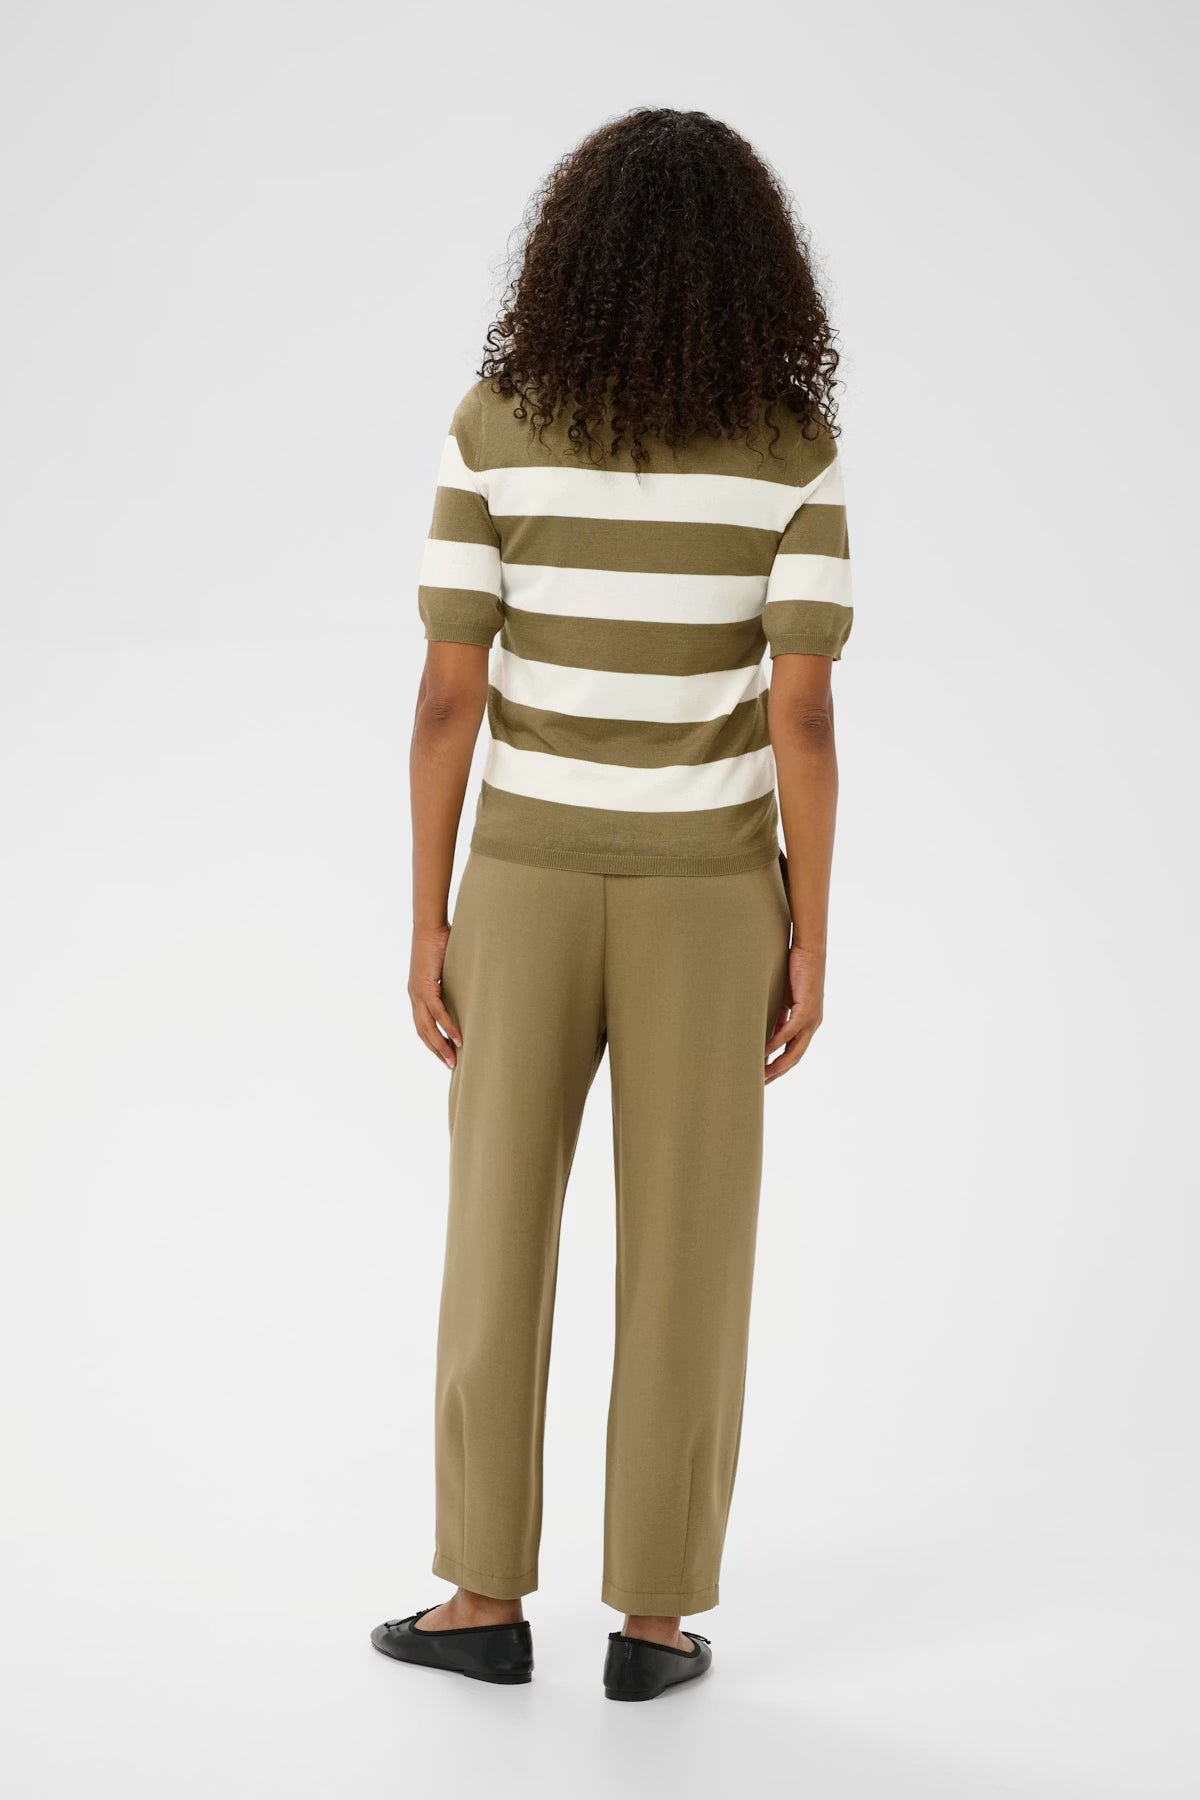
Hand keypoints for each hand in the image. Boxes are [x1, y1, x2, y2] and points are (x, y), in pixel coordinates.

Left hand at [409, 923, 461, 1069]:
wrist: (430, 925)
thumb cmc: (440, 941)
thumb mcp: (447, 967)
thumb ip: (452, 980)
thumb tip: (470, 985)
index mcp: (417, 992)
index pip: (422, 1025)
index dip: (432, 1042)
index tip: (445, 1055)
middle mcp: (414, 995)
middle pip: (423, 1032)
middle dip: (437, 1050)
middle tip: (450, 1066)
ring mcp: (417, 992)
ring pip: (428, 1027)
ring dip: (441, 1045)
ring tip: (454, 1060)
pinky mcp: (425, 985)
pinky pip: (437, 1013)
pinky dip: (447, 1027)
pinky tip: (457, 1039)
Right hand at [765, 945, 824, 1084]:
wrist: (811, 950)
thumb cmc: (797, 970)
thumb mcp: (784, 998)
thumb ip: (779, 1015)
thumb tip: (766, 1030)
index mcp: (808, 1024)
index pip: (793, 1052)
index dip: (779, 1066)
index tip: (764, 1076)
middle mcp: (812, 1025)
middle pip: (794, 1058)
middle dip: (777, 1072)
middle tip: (760, 1084)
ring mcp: (811, 1019)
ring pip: (793, 1051)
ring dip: (776, 1065)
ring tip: (760, 1075)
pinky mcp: (806, 1010)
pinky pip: (788, 1034)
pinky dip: (775, 1045)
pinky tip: (763, 1052)